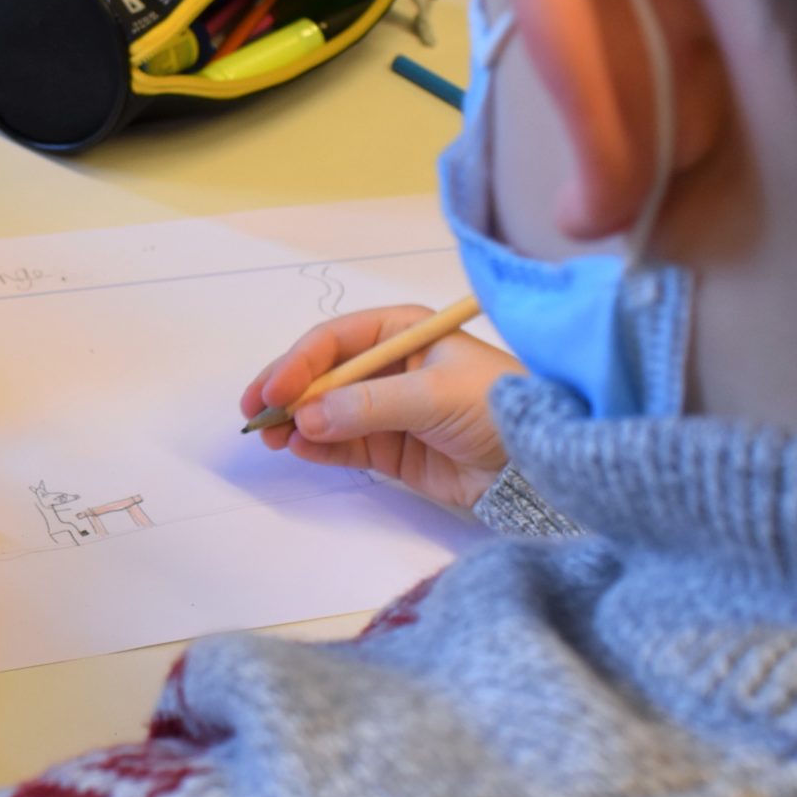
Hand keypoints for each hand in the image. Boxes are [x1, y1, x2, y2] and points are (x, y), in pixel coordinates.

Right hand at [239, 303, 524, 514]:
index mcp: (402, 333)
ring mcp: (385, 409)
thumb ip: (368, 406)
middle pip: (322, 375)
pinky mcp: (389, 449)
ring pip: (325, 411)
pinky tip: (297, 449)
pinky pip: (341, 444)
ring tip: (271, 438)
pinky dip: (316, 447)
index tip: (276, 390)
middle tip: (256, 414)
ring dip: (295, 422)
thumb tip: (307, 419)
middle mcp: (388, 367)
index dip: (299, 362)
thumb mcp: (433, 396)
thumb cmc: (495, 406)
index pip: (336, 341)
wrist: (540, 463)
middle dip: (288, 392)